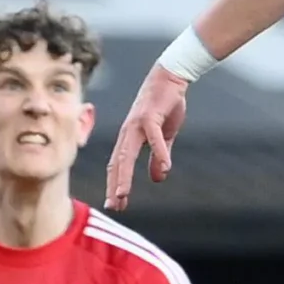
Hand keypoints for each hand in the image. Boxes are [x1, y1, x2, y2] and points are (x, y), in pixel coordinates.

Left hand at [104, 65, 191, 210]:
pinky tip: (165, 168)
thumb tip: (159, 178)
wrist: (170, 77)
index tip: (115, 204)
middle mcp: (128, 133)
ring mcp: (137, 124)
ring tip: (122, 194)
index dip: (115, 184)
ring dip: (124, 175)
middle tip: (113, 206)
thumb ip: (158, 157)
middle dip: (114, 185)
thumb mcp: (163, 136)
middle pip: (117, 163)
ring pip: (127, 153)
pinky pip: (154, 138)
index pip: (117, 165)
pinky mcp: (151, 116)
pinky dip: (158, 152)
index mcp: (129, 138)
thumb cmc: (164, 106)